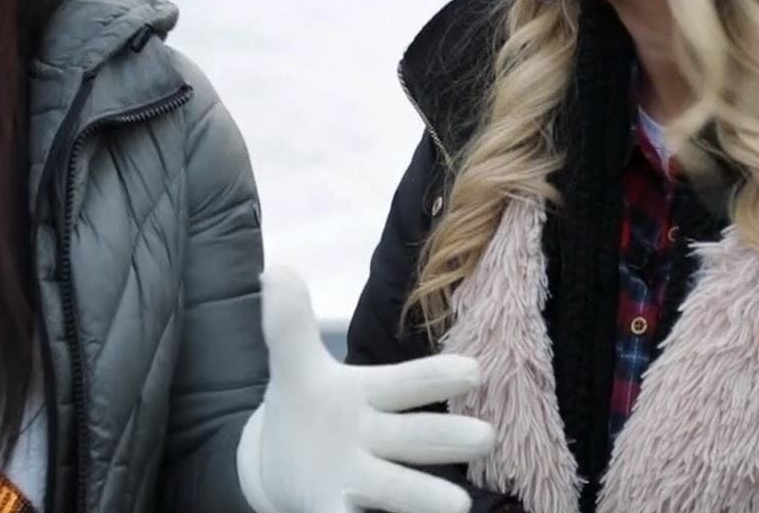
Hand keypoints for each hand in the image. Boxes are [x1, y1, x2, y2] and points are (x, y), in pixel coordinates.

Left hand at [237, 265, 493, 512]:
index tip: (471, 370)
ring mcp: (364, 484)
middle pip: (416, 440)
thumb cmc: (309, 410)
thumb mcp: (294, 367)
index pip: (407, 383)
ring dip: (427, 498)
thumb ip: (288, 326)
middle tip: (483, 436)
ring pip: (401, 492)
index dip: (434, 377)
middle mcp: (379, 443)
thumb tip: (275, 270)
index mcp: (370, 397)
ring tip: (457, 507)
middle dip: (446, 437)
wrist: (283, 465)